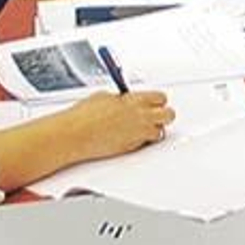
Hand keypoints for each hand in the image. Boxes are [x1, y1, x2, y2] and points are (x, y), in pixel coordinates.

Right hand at [57, 90, 176, 162]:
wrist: (75, 134)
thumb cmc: (84, 116)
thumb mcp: (104, 97)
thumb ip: (121, 99)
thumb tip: (125, 100)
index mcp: (135, 100)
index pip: (160, 97)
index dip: (157, 100)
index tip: (152, 102)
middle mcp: (140, 116)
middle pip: (169, 114)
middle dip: (163, 115)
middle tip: (154, 115)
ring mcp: (138, 133)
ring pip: (160, 132)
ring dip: (153, 129)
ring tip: (140, 128)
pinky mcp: (131, 147)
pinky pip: (145, 143)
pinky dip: (142, 140)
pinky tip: (130, 136)